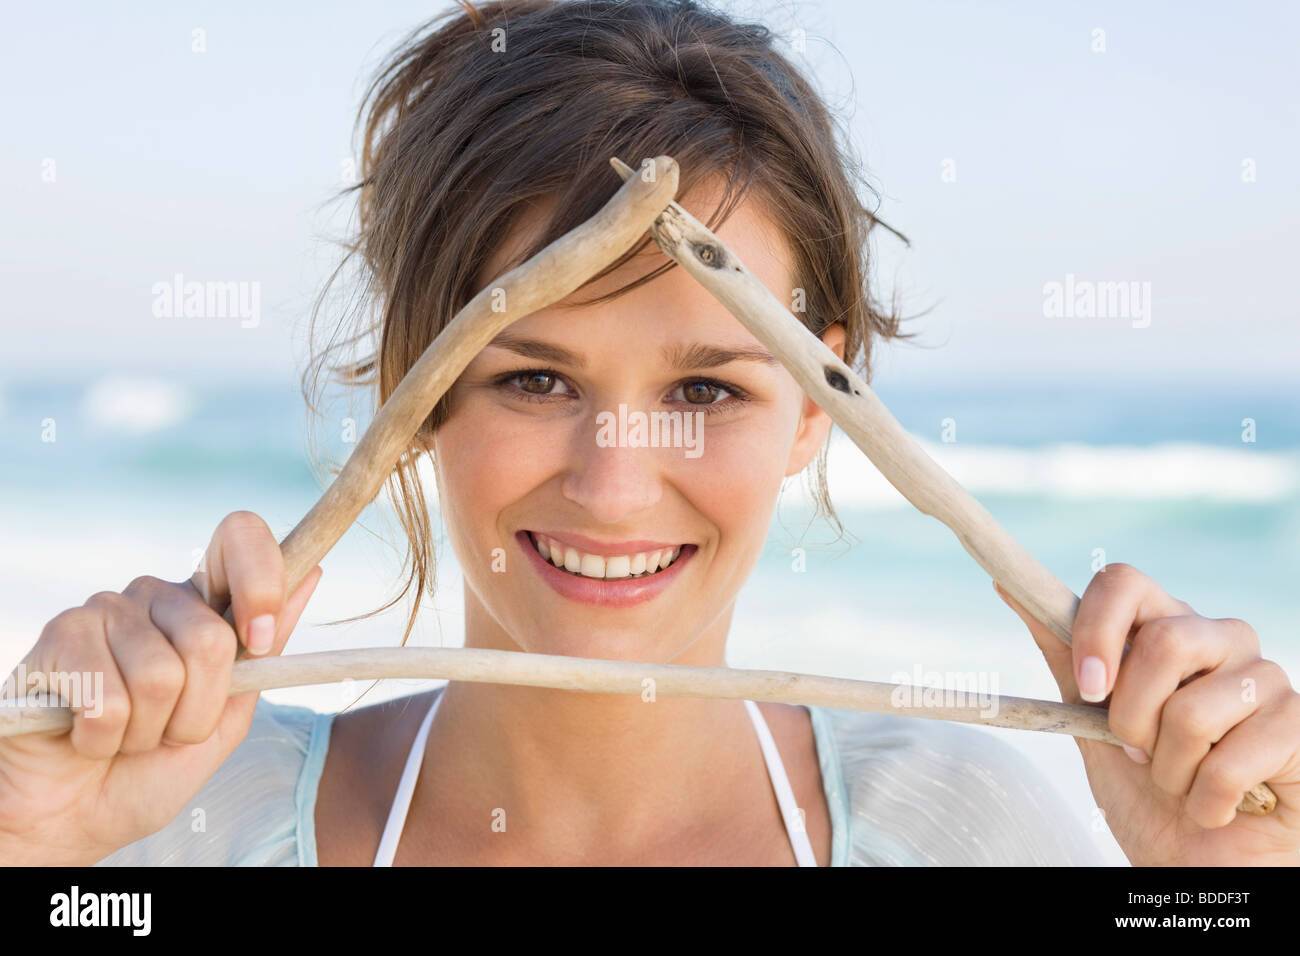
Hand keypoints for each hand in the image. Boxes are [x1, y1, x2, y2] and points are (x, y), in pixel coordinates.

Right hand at [0, 511, 322, 865]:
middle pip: (210, 638)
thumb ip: (266, 651)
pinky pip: (107, 699)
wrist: (76, 819)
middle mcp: (154, 595)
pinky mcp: (58, 636)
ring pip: (160, 675)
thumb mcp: (228, 717)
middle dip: (198, 710)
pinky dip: (104, 738)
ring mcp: (104, 609)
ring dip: (148, 731)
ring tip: (124, 736)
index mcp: (202, 605)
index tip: (260, 640)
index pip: (239, 537)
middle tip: (167, 732)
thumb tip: (311, 572)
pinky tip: (84, 736)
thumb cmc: (151, 768)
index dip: (261, 581)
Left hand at [996, 563, 1299, 865]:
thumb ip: (1063, 656)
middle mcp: (1220, 639)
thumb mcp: (1089, 722)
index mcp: (1165, 627)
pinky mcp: (1298, 725)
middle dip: (1132, 717)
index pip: (1124, 582)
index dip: (1096, 629)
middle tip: (1138, 753)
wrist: (1194, 863)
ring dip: (1170, 769)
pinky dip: (1208, 800)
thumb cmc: (1146, 791)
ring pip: (1193, 710)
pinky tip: (1218, 806)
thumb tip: (1007, 585)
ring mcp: (1266, 678)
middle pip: (1163, 641)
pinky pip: (1233, 759)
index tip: (1088, 687)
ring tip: (1181, 783)